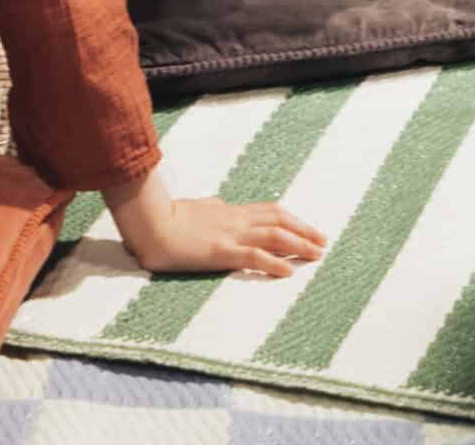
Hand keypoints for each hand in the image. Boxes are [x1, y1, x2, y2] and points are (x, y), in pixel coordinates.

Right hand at [104, 169, 325, 277]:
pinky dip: (274, 263)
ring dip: (299, 244)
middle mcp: (235, 219)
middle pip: (278, 221)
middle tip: (324, 242)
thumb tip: (220, 204)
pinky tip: (288, 271)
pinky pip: (253, 256)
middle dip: (304, 231)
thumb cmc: (168, 217)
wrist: (150, 223)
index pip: (269, 211)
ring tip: (317, 255)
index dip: (293, 219)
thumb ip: (212, 208)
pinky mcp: (220, 251)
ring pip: (273, 235)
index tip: (310, 228)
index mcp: (229, 211)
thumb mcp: (196, 208)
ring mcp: (229, 234)